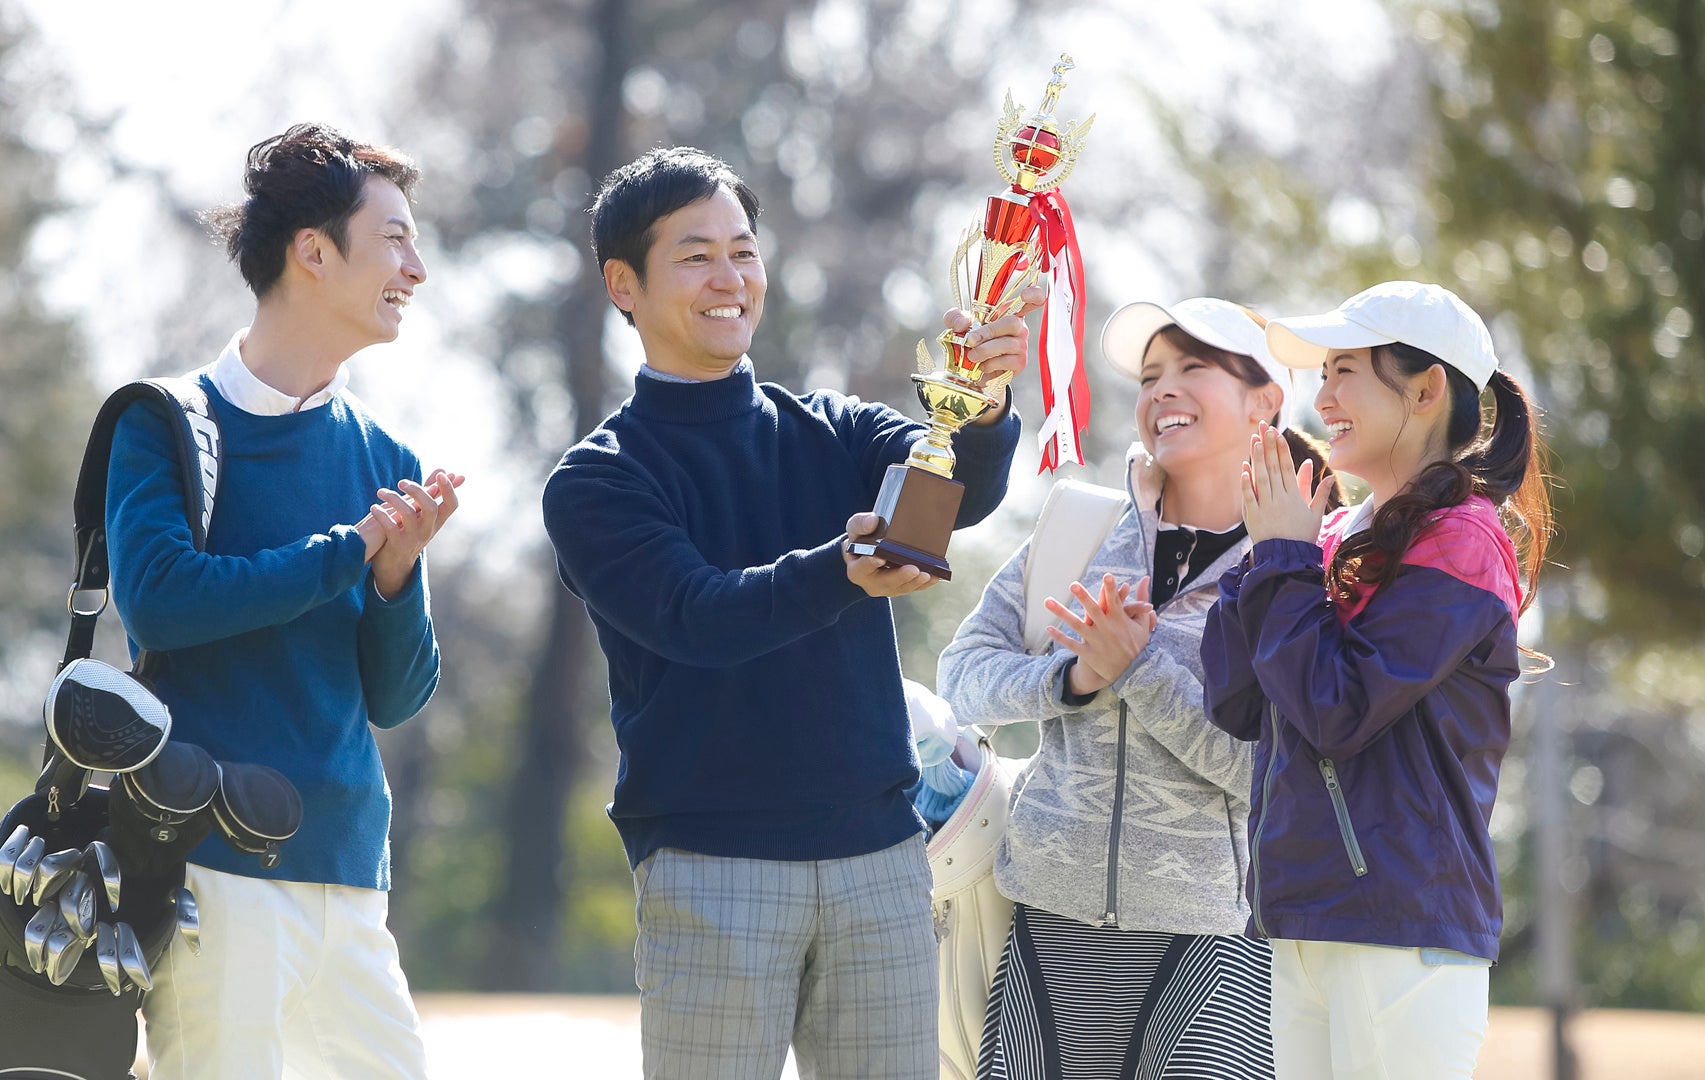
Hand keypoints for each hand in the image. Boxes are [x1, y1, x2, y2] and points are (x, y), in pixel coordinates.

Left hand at [366, 468, 464, 599]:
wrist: (395, 565)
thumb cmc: (410, 533)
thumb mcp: (424, 515)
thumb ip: (434, 492)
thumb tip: (447, 471)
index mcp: (436, 521)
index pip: (452, 505)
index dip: (449, 489)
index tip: (441, 475)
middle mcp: (428, 530)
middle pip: (430, 507)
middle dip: (417, 491)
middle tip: (401, 482)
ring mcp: (413, 538)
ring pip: (408, 515)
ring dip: (393, 499)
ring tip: (381, 492)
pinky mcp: (397, 545)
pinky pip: (390, 527)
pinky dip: (381, 515)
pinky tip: (373, 508)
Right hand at [842, 512, 937, 597]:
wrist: (868, 550)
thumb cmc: (861, 538)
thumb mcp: (855, 528)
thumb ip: (860, 524)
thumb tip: (873, 521)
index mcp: (856, 569)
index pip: (861, 568)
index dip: (870, 563)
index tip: (880, 557)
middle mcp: (871, 583)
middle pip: (885, 582)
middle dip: (900, 576)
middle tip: (914, 569)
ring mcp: (887, 587)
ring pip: (902, 588)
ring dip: (915, 582)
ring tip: (928, 574)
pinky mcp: (901, 588)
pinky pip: (914, 587)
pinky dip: (925, 583)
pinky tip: (936, 576)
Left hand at [944, 281, 1047, 424]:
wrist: (969, 369)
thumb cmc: (969, 341)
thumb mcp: (957, 325)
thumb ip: (956, 318)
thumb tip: (962, 324)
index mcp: (1008, 311)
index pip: (1032, 298)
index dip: (1034, 294)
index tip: (1025, 294)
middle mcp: (1019, 326)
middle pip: (1012, 322)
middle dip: (989, 331)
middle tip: (970, 340)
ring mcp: (1022, 345)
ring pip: (1009, 344)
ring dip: (986, 350)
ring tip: (972, 356)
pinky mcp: (1020, 363)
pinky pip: (1008, 361)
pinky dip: (991, 364)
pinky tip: (983, 366)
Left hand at [1046, 574, 1157, 695]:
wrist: (1131, 674)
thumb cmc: (1136, 644)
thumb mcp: (1142, 623)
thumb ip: (1142, 599)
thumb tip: (1145, 578)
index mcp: (1120, 621)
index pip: (1116, 602)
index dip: (1112, 589)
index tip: (1107, 576)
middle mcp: (1107, 630)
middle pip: (1093, 611)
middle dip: (1084, 597)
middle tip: (1073, 585)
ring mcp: (1096, 642)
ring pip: (1077, 625)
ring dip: (1062, 613)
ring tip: (1048, 601)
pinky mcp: (1088, 653)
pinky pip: (1071, 644)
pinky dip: (1060, 637)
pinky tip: (1048, 627)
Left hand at [1241, 423, 1332, 543]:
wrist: (1287, 558)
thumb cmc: (1303, 536)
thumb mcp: (1316, 514)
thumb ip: (1320, 493)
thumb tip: (1330, 476)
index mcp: (1295, 496)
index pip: (1287, 467)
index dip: (1282, 449)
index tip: (1278, 434)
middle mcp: (1280, 498)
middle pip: (1273, 468)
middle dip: (1269, 447)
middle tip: (1265, 428)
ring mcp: (1265, 506)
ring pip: (1261, 478)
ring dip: (1257, 459)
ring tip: (1254, 441)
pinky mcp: (1252, 516)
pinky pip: (1248, 496)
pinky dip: (1246, 482)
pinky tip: (1243, 468)